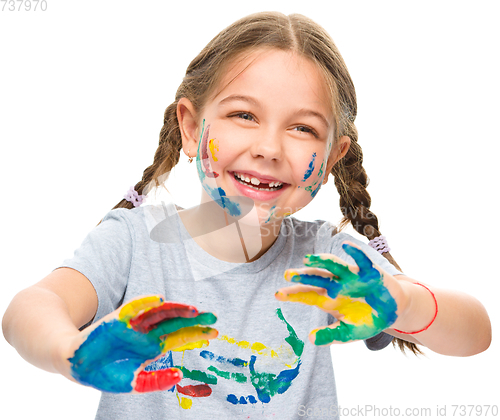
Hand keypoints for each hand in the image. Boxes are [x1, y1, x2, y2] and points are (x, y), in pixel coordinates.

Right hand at [67, 295, 217, 392]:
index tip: (214, 333)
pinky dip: (146, 302)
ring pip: (160, 313)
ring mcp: (135, 324)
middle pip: (175, 322)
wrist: (78, 366)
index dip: (196, 334)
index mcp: (153, 347)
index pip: (180, 338)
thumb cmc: (107, 375)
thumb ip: (157, 381)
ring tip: (193, 310)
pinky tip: (159, 300)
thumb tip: (179, 375)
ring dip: (176, 309)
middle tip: (213, 316)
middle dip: (194, 320)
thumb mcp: (136, 384)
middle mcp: (148, 333)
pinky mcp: (119, 318)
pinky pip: (135, 307)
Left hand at [275, 241, 404, 345]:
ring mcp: (351, 277)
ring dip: (321, 261)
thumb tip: (310, 338)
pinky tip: (346, 247)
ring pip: (333, 266)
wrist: (393, 311)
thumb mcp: (349, 333)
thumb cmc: (368, 320)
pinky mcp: (368, 271)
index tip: (277, 294)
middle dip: (302, 276)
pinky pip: (360, 260)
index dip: (293, 293)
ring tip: (308, 259)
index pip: (307, 294)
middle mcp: (337, 285)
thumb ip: (331, 335)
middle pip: (316, 278)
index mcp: (329, 300)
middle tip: (287, 274)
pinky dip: (355, 253)